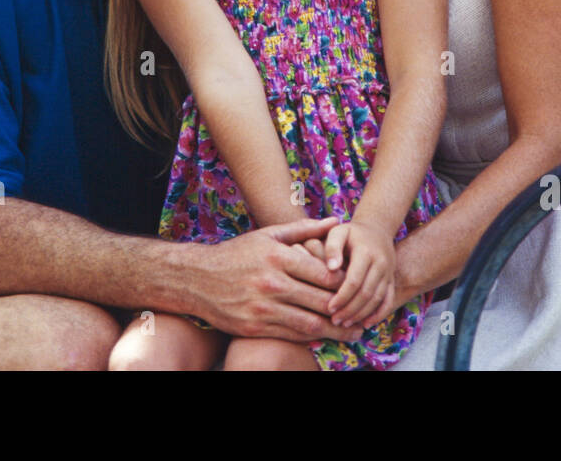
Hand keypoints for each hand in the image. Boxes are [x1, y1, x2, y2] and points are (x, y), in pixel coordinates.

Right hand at [190, 216, 360, 342]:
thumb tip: (336, 221)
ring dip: (335, 331)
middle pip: (320, 300)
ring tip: (353, 334)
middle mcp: (271, 283)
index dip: (345, 282)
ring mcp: (262, 308)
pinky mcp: (254, 328)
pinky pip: (290, 335)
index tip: (357, 287)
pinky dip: (311, 337)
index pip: (323, 273)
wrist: (196, 279)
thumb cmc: (236, 254)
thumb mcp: (268, 235)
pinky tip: (324, 336)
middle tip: (364, 316)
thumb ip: (304, 229)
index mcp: (278, 257)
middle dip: (346, 310)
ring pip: (309, 323)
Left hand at [324, 220, 396, 329]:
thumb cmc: (351, 233)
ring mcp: (388, 273)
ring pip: (377, 299)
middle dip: (350, 310)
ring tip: (345, 323)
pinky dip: (379, 314)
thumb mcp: (338, 232)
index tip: (329, 308)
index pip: (354, 280)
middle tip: (335, 321)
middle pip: (366, 293)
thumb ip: (332, 247)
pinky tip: (366, 324)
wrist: (376, 229)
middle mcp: (381, 263)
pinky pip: (388, 300)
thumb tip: (331, 269)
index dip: (342, 297)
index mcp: (366, 252)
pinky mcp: (392, 280)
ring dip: (362, 314)